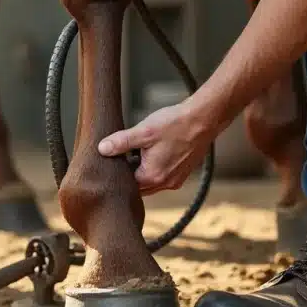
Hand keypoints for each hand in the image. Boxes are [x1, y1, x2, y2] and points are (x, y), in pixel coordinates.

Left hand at [97, 101, 212, 195]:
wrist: (204, 119)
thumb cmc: (175, 124)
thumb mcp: (143, 131)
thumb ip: (121, 142)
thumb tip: (101, 149)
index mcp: (153, 177)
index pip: (126, 184)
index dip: (118, 172)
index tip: (112, 159)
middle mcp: (166, 184)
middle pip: (139, 187)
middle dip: (129, 174)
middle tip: (122, 156)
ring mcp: (177, 180)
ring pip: (151, 182)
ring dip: (143, 171)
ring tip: (138, 152)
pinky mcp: (184, 173)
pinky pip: (164, 176)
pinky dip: (156, 168)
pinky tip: (154, 151)